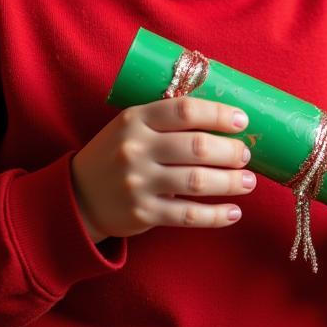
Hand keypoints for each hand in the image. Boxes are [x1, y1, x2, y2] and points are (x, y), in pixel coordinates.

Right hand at [71, 97, 255, 241]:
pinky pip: (188, 216)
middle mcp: (136, 149)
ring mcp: (138, 183)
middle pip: (196, 147)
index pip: (184, 110)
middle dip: (230, 152)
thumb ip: (168, 119)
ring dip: (231, 182)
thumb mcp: (133, 125)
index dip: (218, 114)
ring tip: (249, 182)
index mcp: (136, 119)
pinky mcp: (143, 214)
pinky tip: (234, 212)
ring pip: (197, 181)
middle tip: (246, 155)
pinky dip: (216, 216)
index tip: (242, 121)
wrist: (77, 196)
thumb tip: (226, 118)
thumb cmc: (118, 153)